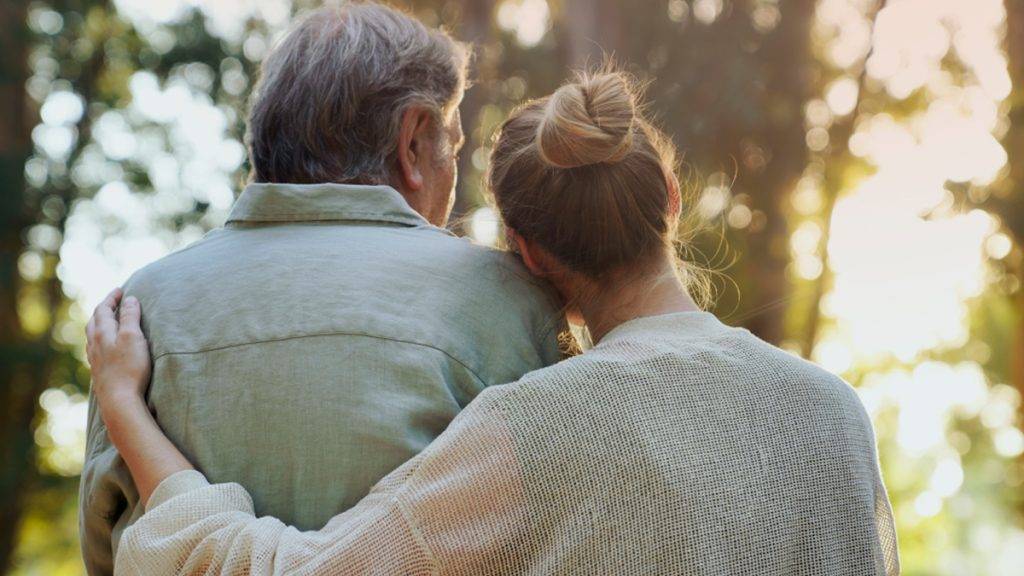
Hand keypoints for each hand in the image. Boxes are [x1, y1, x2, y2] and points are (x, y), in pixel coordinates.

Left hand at [86, 288, 152, 413]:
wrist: (119, 400)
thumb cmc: (129, 368)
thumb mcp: (133, 337)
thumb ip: (131, 317)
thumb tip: (129, 299)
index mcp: (102, 332)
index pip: (103, 309)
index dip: (111, 298)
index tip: (120, 290)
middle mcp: (94, 344)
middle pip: (94, 321)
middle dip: (103, 309)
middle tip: (113, 303)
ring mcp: (94, 359)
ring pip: (92, 336)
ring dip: (99, 325)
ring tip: (108, 322)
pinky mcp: (99, 372)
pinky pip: (95, 350)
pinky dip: (100, 341)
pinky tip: (104, 348)